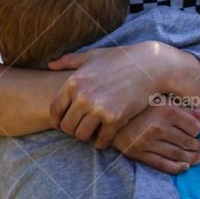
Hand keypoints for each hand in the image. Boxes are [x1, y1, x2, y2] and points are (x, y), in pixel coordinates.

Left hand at [48, 42, 173, 148]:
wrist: (149, 65)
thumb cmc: (120, 59)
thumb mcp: (93, 56)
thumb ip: (69, 61)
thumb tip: (50, 64)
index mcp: (74, 82)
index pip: (54, 109)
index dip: (56, 120)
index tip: (62, 124)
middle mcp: (83, 96)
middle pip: (67, 126)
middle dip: (73, 130)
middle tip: (81, 129)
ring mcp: (99, 108)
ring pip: (82, 135)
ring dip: (87, 136)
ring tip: (92, 133)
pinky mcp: (115, 118)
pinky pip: (101, 140)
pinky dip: (102, 142)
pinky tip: (105, 138)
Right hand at [111, 101, 199, 173]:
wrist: (107, 116)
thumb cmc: (138, 106)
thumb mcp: (160, 99)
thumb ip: (182, 107)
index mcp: (166, 110)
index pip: (193, 127)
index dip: (198, 131)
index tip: (196, 133)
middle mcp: (158, 127)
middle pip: (187, 142)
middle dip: (196, 147)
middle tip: (198, 147)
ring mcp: (148, 142)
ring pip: (177, 154)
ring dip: (190, 158)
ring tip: (196, 158)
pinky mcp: (138, 153)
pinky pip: (162, 164)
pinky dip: (176, 168)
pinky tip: (184, 167)